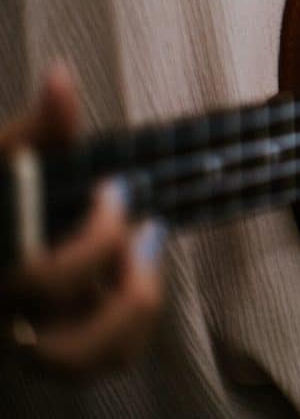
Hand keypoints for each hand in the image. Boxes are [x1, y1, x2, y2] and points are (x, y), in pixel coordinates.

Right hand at [0, 64, 164, 374]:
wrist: (6, 226)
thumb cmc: (7, 195)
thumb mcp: (12, 160)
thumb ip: (38, 129)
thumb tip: (61, 77)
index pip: (36, 281)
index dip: (93, 243)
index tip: (116, 190)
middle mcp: (4, 318)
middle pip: (62, 343)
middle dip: (120, 283)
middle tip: (141, 228)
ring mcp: (28, 341)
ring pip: (84, 363)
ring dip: (131, 313)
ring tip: (145, 259)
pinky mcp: (57, 348)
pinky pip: (104, 359)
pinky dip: (133, 326)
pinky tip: (139, 275)